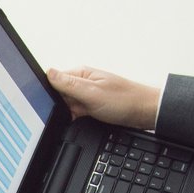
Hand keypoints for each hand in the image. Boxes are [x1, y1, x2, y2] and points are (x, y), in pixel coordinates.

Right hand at [46, 66, 161, 127]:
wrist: (144, 113)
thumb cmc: (125, 100)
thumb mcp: (92, 93)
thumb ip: (69, 84)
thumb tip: (48, 72)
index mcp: (80, 74)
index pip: (53, 80)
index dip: (48, 93)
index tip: (52, 104)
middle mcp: (82, 83)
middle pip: (58, 95)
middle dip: (61, 106)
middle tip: (75, 111)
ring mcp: (86, 95)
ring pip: (66, 106)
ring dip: (70, 113)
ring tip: (84, 115)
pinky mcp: (90, 106)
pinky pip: (76, 113)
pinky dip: (76, 119)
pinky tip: (84, 120)